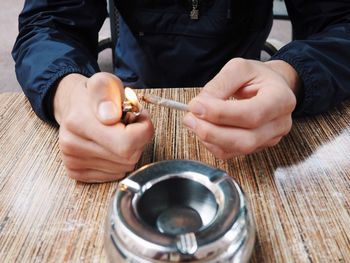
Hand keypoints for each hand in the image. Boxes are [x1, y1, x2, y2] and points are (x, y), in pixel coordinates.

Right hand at [54, 72, 153, 181]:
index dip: (143, 130)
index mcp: (79, 120)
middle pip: (128, 157)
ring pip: (124, 167)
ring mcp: (73, 161)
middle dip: (138, 140)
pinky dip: (120, 161)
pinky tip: (111, 147)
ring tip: (119, 133)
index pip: (126, 142)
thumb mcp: (105, 82)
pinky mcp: (76, 172)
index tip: (140, 117)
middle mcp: (72, 144)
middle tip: (129, 124)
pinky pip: (115, 174)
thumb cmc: (92, 96)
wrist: (72, 106)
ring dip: (130, 151)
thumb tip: (110, 116)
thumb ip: (108, 94)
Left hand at [183, 58, 298, 158]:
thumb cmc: (257, 77)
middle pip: (246, 140)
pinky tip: (204, 130)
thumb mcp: (239, 69)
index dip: (221, 114)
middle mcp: (280, 123)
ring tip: (193, 122)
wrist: (270, 87)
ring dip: (209, 139)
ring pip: (237, 150)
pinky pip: (231, 153)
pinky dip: (212, 144)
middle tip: (190, 118)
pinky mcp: (256, 147)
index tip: (196, 106)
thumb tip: (199, 105)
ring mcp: (269, 139)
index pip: (252, 114)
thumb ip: (219, 85)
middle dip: (212, 132)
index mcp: (281, 99)